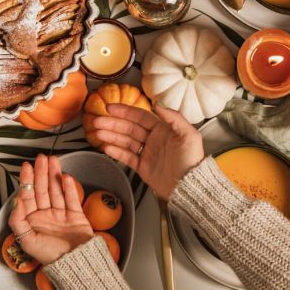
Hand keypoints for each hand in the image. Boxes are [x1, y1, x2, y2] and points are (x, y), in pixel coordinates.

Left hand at [8, 153, 93, 264]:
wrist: (75, 264)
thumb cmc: (50, 256)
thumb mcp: (27, 241)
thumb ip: (17, 220)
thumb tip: (16, 201)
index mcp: (32, 220)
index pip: (28, 196)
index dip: (27, 180)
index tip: (27, 166)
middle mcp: (45, 215)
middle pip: (42, 190)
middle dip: (41, 173)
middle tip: (41, 158)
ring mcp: (61, 214)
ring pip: (56, 190)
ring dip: (54, 175)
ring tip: (53, 161)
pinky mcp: (76, 215)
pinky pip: (71, 198)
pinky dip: (69, 188)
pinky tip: (65, 177)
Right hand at [90, 104, 204, 199]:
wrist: (188, 186)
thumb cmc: (191, 160)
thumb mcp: (189, 135)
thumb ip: (174, 117)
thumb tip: (158, 103)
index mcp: (163, 129)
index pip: (141, 116)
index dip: (125, 111)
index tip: (110, 108)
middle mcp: (153, 139)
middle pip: (130, 128)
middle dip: (113, 124)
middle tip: (98, 121)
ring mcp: (147, 153)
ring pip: (126, 141)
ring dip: (111, 136)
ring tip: (98, 133)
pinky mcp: (143, 167)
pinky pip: (127, 157)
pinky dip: (117, 152)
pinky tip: (106, 148)